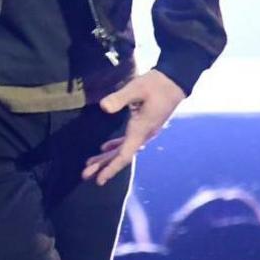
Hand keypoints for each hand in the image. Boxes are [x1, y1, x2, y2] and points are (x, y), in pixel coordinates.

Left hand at [82, 70, 185, 185]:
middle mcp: (143, 135)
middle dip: (103, 165)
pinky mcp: (144, 125)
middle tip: (84, 175)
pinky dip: (115, 147)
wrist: (174, 81)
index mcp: (141, 130)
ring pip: (123, 149)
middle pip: (121, 155)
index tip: (99, 179)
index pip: (125, 154)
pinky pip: (127, 141)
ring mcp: (144, 132)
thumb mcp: (136, 88)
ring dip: (107, 157)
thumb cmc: (156, 84)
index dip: (111, 168)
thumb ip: (120, 98)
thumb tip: (104, 107)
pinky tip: (104, 148)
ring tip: (90, 165)